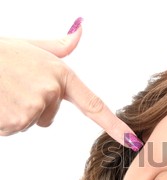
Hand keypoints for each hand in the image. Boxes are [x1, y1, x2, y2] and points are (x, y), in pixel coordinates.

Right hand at [0, 18, 141, 150]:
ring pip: (30, 123)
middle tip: (12, 87)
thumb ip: (59, 45)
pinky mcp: (16, 120)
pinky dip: (2, 120)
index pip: (95, 105)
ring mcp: (34, 106)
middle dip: (31, 108)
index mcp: (61, 74)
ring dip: (14, 112)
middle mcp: (52, 91)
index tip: (132, 141)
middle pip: (48, 117)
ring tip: (2, 91)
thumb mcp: (31, 45)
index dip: (115, 126)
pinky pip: (12, 129)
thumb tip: (80, 29)